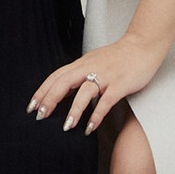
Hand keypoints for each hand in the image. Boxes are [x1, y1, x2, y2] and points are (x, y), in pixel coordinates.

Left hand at [29, 33, 165, 134]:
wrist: (143, 45)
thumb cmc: (119, 56)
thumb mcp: (93, 61)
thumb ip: (79, 73)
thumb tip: (63, 89)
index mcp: (82, 63)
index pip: (56, 76)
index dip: (42, 91)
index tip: (31, 106)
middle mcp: (90, 68)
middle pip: (64, 82)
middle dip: (50, 100)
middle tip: (40, 117)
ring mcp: (106, 76)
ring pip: (84, 92)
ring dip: (74, 110)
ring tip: (66, 127)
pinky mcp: (120, 84)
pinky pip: (106, 101)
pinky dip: (97, 115)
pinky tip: (90, 127)